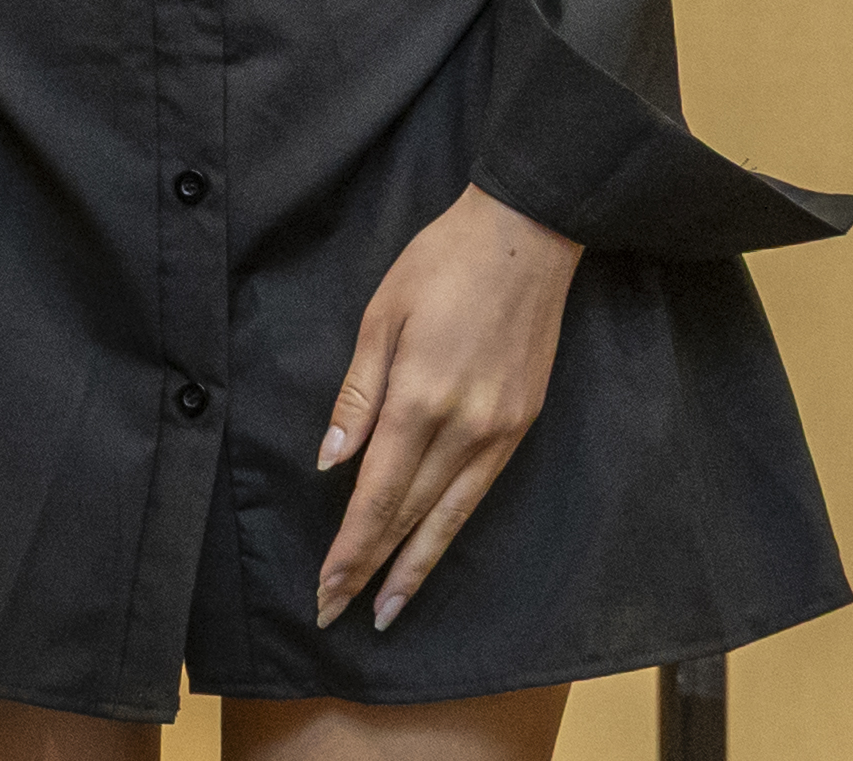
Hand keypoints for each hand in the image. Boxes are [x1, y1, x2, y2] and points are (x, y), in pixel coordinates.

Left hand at [312, 183, 578, 633]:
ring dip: (416, 567)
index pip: (376, 497)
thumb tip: (331, 464)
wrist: (527, 238)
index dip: (350, 550)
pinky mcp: (521, 426)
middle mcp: (464, 429)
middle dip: (372, 569)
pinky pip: (479, 493)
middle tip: (339, 612)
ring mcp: (499, 431)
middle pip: (410, 516)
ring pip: (450, 517)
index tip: (325, 590)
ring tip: (389, 610)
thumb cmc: (441, 265)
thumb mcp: (382, 317)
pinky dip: (452, 529)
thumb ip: (357, 397)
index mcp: (419, 400)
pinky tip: (433, 548)